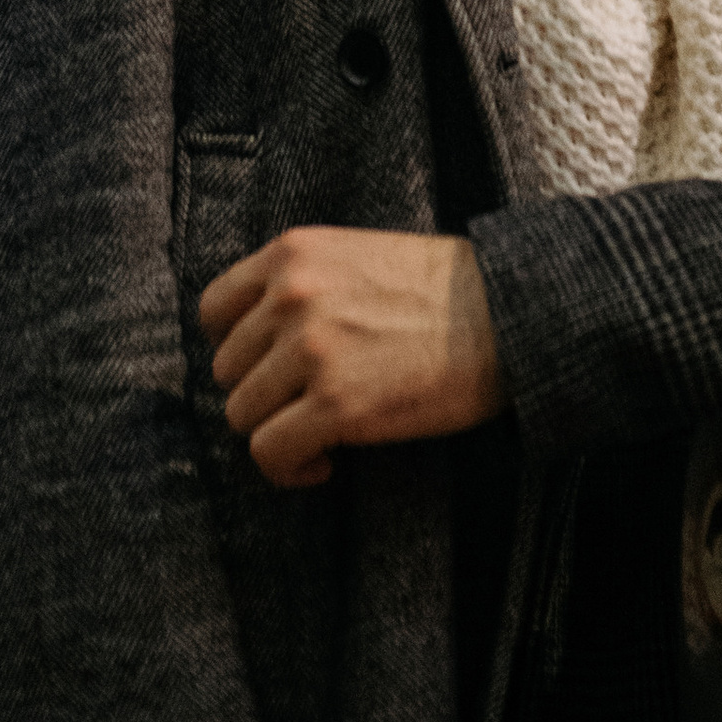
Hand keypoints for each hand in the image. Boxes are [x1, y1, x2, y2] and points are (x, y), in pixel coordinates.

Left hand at [197, 228, 502, 490]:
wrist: (507, 312)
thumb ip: (302, 284)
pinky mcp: (336, 402)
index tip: (271, 368)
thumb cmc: (442, 290)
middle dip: (264, 395)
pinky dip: (290, 468)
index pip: (214, 310)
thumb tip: (260, 341)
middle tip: (307, 406)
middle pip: (227, 370)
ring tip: (319, 434)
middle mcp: (291, 294)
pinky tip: (325, 463)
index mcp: (293, 253)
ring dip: (277, 432)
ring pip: (242, 414)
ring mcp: (311, 348)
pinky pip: (270, 451)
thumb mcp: (355, 256)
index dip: (237, 348)